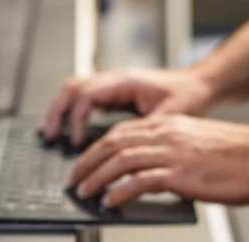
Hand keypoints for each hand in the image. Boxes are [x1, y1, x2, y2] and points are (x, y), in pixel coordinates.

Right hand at [41, 69, 215, 145]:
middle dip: (57, 112)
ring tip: (49, 132)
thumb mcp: (169, 117)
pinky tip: (68, 130)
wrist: (199, 85)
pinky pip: (84, 98)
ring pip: (74, 91)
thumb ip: (145, 132)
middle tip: (49, 136)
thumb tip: (124, 155)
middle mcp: (114, 80)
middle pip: (72, 88)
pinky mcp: (114, 94)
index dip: (76, 119)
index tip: (75, 141)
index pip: (87, 95)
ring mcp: (112, 85)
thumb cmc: (188, 96)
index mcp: (124, 82)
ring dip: (60, 110)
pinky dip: (71, 112)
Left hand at [67, 115, 248, 206]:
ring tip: (84, 193)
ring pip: (120, 161)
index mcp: (170, 125)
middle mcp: (167, 134)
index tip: (84, 163)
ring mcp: (173, 153)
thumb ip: (173, 154)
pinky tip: (111, 202)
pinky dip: (120, 192)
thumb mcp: (199, 146)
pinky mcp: (181, 173)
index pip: (121, 132)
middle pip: (112, 143)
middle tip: (74, 180)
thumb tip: (152, 176)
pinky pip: (140, 181)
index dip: (96, 148)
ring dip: (97, 178)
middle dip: (87, 163)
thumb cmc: (243, 156)